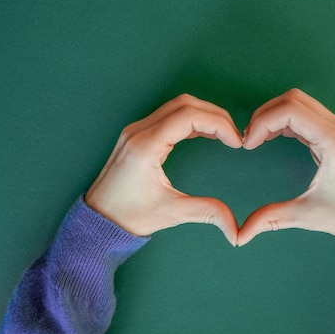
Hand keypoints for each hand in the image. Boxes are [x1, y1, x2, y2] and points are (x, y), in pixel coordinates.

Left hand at [85, 94, 243, 245]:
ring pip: (177, 106)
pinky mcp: (137, 134)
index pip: (189, 116)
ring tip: (224, 133)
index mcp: (146, 146)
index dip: (218, 124)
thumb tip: (236, 229)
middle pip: (185, 104)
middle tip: (234, 135)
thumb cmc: (128, 216)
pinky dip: (191, 120)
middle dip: (215, 116)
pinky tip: (205, 133)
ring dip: (204, 114)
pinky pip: (168, 116)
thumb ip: (206, 212)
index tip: (236, 142)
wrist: (98, 219)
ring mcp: (136, 130)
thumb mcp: (170, 213)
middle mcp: (139, 131)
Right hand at [238, 89, 334, 245]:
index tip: (248, 145)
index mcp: (333, 140)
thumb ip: (272, 218)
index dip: (262, 122)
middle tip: (249, 139)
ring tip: (257, 139)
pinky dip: (285, 122)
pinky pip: (307, 117)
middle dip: (265, 114)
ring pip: (300, 104)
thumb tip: (241, 234)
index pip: (290, 110)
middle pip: (293, 99)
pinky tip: (273, 138)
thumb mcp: (309, 215)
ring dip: (274, 116)